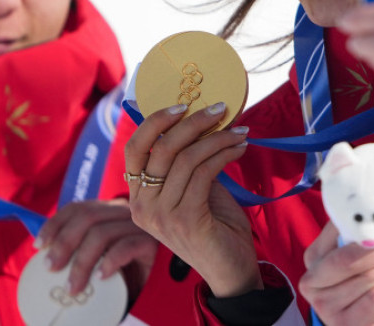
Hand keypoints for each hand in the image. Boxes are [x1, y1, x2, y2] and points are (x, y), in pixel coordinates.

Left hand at [36, 199, 158, 297]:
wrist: (158, 288)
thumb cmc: (124, 275)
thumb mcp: (98, 260)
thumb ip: (79, 251)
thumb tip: (43, 257)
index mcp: (108, 213)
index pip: (78, 207)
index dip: (55, 223)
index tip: (39, 245)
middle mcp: (124, 213)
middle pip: (87, 217)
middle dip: (64, 242)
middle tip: (51, 268)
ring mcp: (139, 226)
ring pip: (102, 233)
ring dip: (81, 262)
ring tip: (73, 287)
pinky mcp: (152, 242)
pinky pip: (127, 246)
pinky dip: (109, 261)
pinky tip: (101, 276)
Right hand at [124, 102, 259, 296]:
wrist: (230, 268)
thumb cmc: (214, 224)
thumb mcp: (194, 188)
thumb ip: (188, 161)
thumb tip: (200, 117)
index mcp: (137, 196)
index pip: (133, 148)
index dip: (154, 121)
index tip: (183, 104)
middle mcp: (142, 206)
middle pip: (161, 147)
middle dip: (194, 122)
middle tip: (221, 108)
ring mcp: (162, 216)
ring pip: (186, 158)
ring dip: (218, 138)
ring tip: (240, 132)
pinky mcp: (186, 220)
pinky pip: (204, 173)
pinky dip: (224, 154)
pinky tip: (240, 149)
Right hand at [300, 223, 373, 324]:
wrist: (360, 324)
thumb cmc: (364, 284)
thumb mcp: (360, 260)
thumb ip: (368, 239)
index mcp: (315, 255)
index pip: (338, 229)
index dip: (366, 223)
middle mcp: (312, 280)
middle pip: (350, 257)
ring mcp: (325, 305)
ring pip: (370, 280)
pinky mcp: (344, 324)